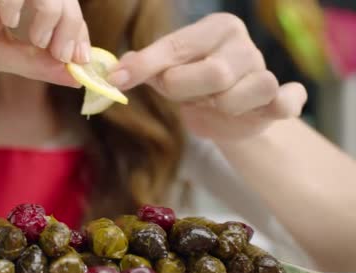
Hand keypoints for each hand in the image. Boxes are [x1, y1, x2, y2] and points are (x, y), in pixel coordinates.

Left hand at [108, 13, 307, 141]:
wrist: (228, 115)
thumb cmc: (193, 85)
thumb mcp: (166, 72)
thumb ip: (146, 68)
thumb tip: (115, 71)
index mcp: (216, 28)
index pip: (178, 47)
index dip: (146, 65)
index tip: (117, 79)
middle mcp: (244, 45)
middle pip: (213, 74)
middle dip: (185, 91)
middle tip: (180, 94)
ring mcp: (265, 72)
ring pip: (237, 97)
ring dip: (216, 109)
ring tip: (211, 103)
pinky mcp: (280, 100)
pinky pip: (286, 102)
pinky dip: (281, 105)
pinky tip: (270, 108)